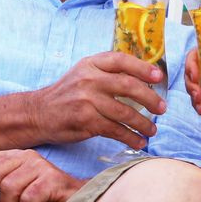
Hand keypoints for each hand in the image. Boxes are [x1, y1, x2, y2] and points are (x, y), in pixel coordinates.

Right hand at [30, 51, 165, 147]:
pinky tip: (139, 141)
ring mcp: (86, 101)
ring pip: (124, 112)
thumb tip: (145, 80)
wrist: (38, 113)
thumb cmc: (68, 93)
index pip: (121, 60)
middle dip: (150, 99)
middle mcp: (89, 79)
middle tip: (162, 109)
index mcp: (91, 64)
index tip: (159, 77)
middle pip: (128, 86)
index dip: (143, 68)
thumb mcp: (84, 73)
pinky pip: (115, 130)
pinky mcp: (85, 121)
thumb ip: (108, 72)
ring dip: (143, 123)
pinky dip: (130, 137)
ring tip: (153, 129)